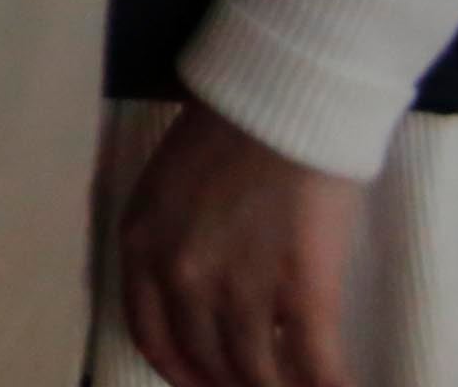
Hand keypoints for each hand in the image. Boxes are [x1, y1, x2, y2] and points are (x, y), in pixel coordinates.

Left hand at [119, 103, 367, 386]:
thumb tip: (197, 287)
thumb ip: (171, 239)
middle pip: (206, 359)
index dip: (180, 370)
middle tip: (261, 385)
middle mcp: (181, 276)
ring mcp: (240, 288)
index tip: (203, 382)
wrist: (282, 100)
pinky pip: (316, 367)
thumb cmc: (229, 127)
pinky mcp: (302, 293)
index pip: (152, 336)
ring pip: (258, 373)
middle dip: (233, 384)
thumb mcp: (168, 185)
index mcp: (142, 245)